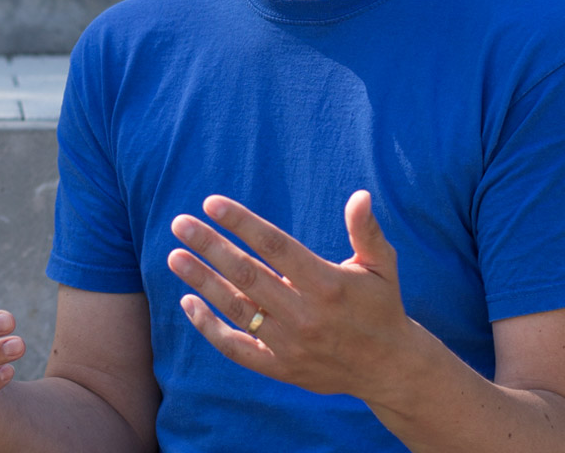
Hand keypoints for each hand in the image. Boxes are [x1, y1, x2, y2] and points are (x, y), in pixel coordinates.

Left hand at [164, 191, 422, 397]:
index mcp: (327, 284)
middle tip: (180, 223)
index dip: (241, 223)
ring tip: (175, 256)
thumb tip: (360, 195)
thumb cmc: (382, 306)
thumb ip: (367, 231)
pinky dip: (208, 327)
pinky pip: (235, 347)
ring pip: (235, 309)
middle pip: (247, 274)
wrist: (390, 369)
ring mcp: (290, 344)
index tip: (212, 204)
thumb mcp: (382, 266)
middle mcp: (305, 314)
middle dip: (210, 246)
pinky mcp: (280, 367)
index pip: (275, 246)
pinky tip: (188, 302)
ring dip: (202, 281)